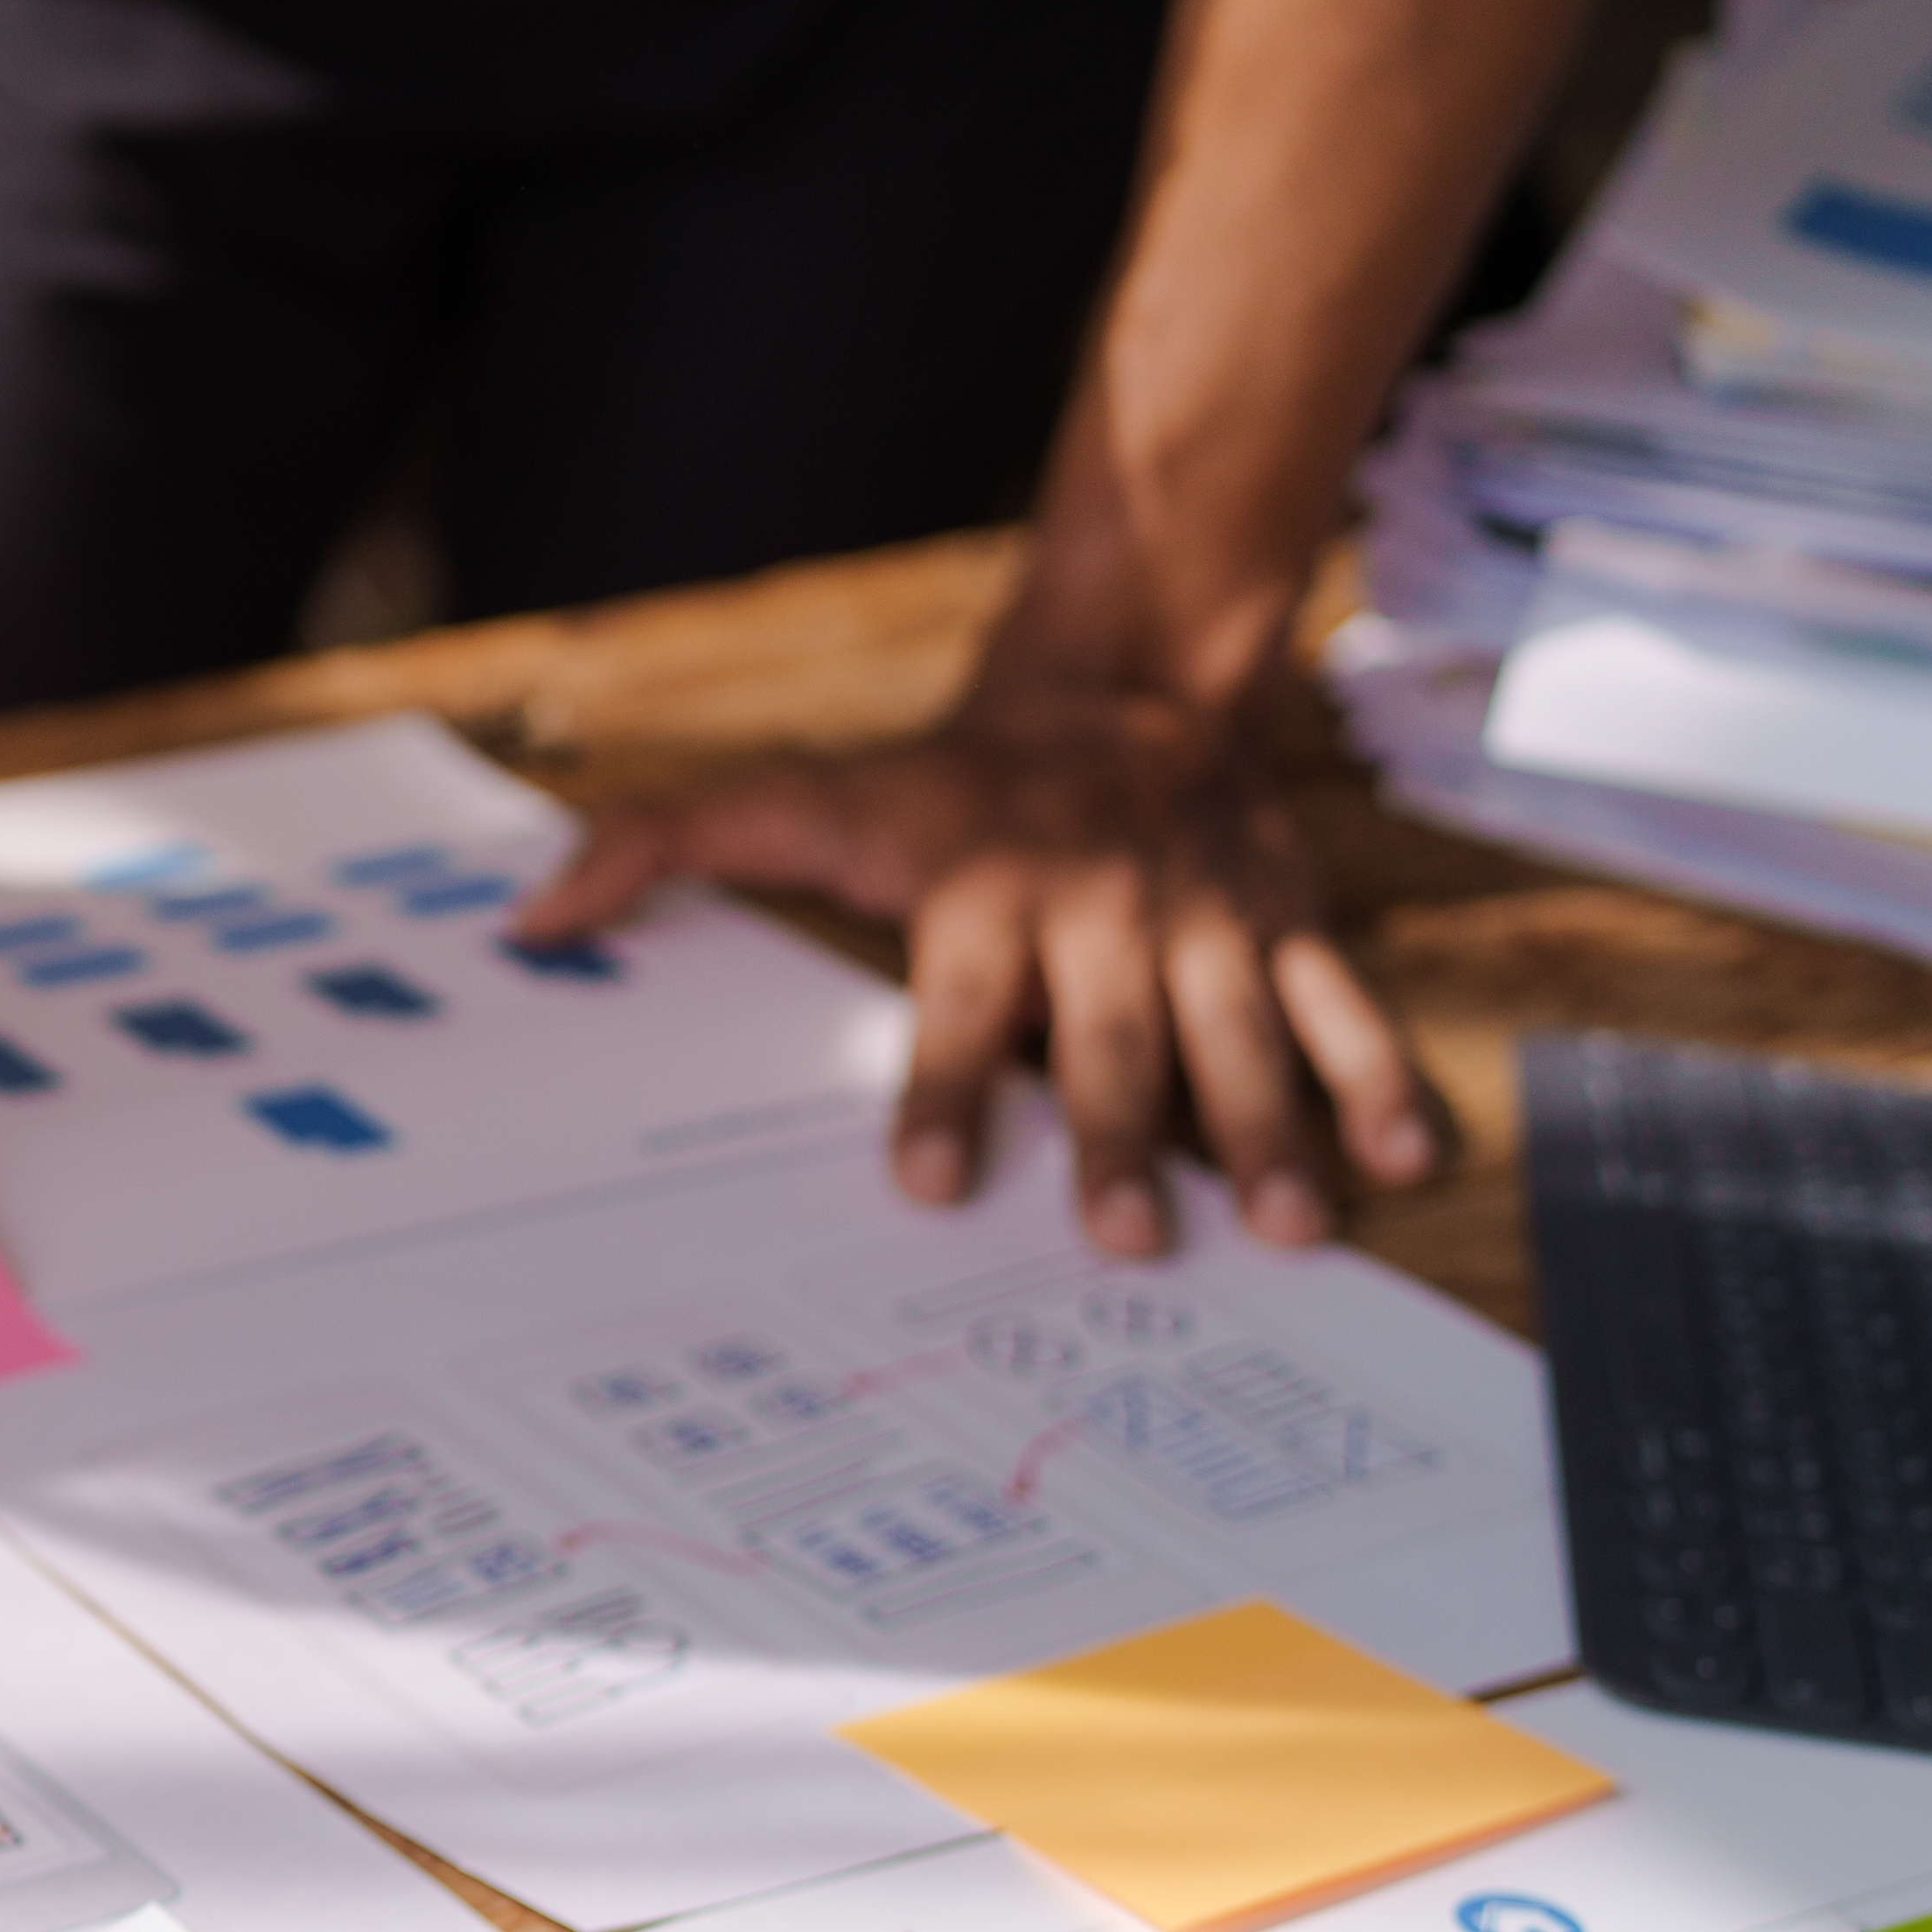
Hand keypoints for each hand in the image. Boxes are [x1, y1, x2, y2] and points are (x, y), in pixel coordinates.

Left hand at [511, 677, 1437, 1258]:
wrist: (1116, 687)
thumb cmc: (940, 788)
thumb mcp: (799, 799)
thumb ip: (659, 848)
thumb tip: (532, 916)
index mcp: (983, 895)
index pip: (959, 1004)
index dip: (944, 1088)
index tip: (929, 1180)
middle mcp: (1101, 910)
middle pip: (1111, 1038)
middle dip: (1119, 1139)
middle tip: (1124, 1244)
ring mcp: (1204, 922)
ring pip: (1242, 1033)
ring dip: (1267, 1131)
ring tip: (1286, 1227)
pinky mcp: (1285, 924)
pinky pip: (1340, 1003)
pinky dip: (1377, 1079)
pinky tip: (1399, 1165)